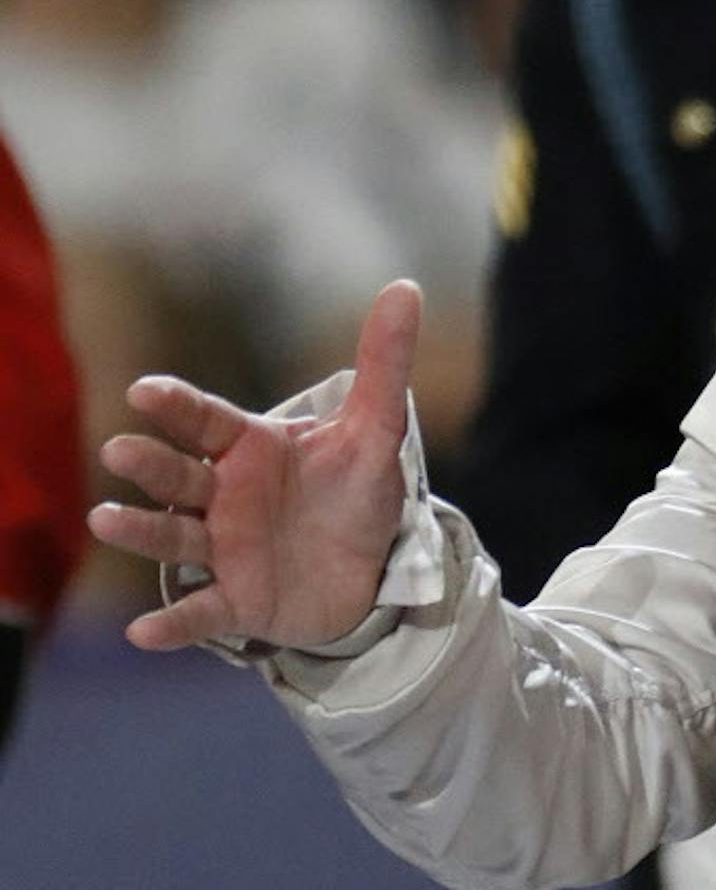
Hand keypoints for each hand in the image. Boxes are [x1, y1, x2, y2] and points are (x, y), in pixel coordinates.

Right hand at [88, 281, 422, 651]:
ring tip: (106, 518)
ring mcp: (224, 549)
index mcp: (250, 448)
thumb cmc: (356, 492)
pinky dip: (173, 623)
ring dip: (140, 529)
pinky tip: (146, 631)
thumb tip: (406, 287)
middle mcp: (224, 495)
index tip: (144, 390)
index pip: (206, 420)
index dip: (176, 406)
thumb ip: (384, 363)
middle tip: (120, 449)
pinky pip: (200, 612)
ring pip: (174, 538)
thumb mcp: (376, 430)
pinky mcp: (237, 600)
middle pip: (180, 475)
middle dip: (150, 464)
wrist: (371, 568)